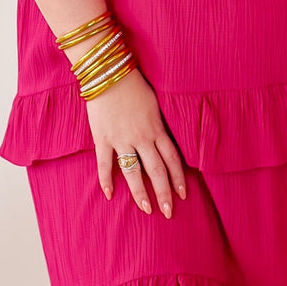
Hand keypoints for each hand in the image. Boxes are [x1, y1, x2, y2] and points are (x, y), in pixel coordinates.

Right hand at [84, 67, 187, 217]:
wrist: (108, 73)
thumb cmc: (133, 85)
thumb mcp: (155, 103)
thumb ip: (158, 123)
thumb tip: (164, 137)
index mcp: (156, 129)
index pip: (172, 159)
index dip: (178, 178)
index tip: (182, 195)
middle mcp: (142, 138)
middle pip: (157, 171)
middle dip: (164, 193)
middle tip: (168, 212)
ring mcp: (122, 139)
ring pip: (133, 172)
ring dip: (140, 193)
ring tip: (146, 209)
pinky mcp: (103, 138)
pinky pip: (104, 163)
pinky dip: (106, 180)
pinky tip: (109, 195)